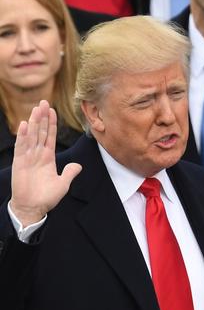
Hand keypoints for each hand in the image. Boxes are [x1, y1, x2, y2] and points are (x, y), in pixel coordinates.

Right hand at [9, 100, 81, 225]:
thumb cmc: (46, 197)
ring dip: (34, 122)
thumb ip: (70, 173)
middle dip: (42, 117)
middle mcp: (38, 155)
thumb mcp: (63, 184)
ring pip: (32, 136)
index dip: (51, 124)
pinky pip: (22, 147)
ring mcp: (28, 157)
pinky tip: (24, 125)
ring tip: (36, 108)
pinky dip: (23, 136)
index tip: (52, 111)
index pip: (50, 137)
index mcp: (48, 158)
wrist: (32, 208)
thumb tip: (78, 166)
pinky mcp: (20, 163)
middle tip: (44, 102)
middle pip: (41, 132)